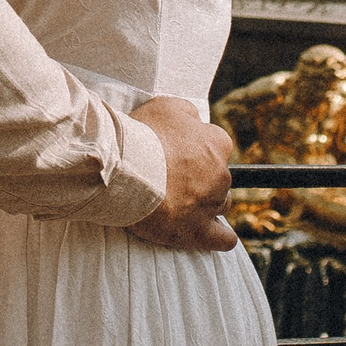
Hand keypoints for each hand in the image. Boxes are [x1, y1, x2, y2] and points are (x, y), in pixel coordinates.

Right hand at [124, 96, 238, 252]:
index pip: (216, 144)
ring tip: (178, 201)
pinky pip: (222, 239)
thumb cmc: (143, 134)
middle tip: (171, 175)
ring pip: (219, 204)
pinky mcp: (198, 231)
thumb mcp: (165, 106)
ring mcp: (211, 205)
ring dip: (205, 202)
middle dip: (201, 176)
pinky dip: (220, 237)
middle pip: (218, 176)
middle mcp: (221, 174)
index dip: (195, 147)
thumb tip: (195, 121)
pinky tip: (210, 232)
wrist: (123, 168)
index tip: (176, 150)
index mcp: (217, 143)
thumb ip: (187, 113)